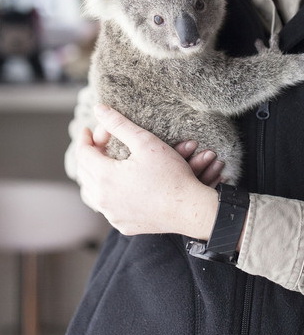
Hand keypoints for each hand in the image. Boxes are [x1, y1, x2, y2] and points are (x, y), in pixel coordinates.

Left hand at [76, 104, 217, 238]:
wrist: (189, 209)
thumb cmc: (170, 174)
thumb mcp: (145, 142)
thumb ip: (119, 124)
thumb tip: (98, 109)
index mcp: (105, 177)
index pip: (83, 154)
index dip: (85, 139)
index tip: (88, 129)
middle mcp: (103, 199)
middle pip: (84, 173)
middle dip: (88, 155)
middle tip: (98, 143)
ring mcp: (112, 215)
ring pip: (91, 193)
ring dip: (93, 176)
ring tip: (103, 164)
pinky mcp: (123, 225)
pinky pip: (106, 208)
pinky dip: (106, 194)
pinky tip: (117, 186)